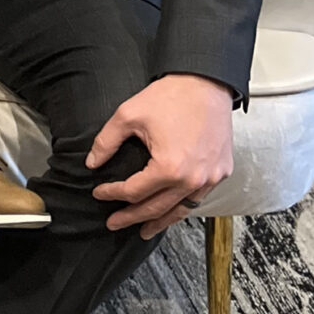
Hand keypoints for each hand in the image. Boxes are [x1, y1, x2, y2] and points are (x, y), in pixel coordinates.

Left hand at [88, 74, 234, 238]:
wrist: (206, 83)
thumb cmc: (169, 97)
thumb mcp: (128, 115)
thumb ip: (106, 142)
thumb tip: (92, 163)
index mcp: (169, 168)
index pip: (134, 191)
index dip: (112, 193)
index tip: (98, 192)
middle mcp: (193, 180)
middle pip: (157, 208)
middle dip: (132, 217)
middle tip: (114, 224)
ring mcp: (211, 179)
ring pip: (181, 210)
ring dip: (160, 221)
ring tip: (142, 230)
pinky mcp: (221, 172)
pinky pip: (198, 198)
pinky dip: (181, 207)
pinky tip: (170, 210)